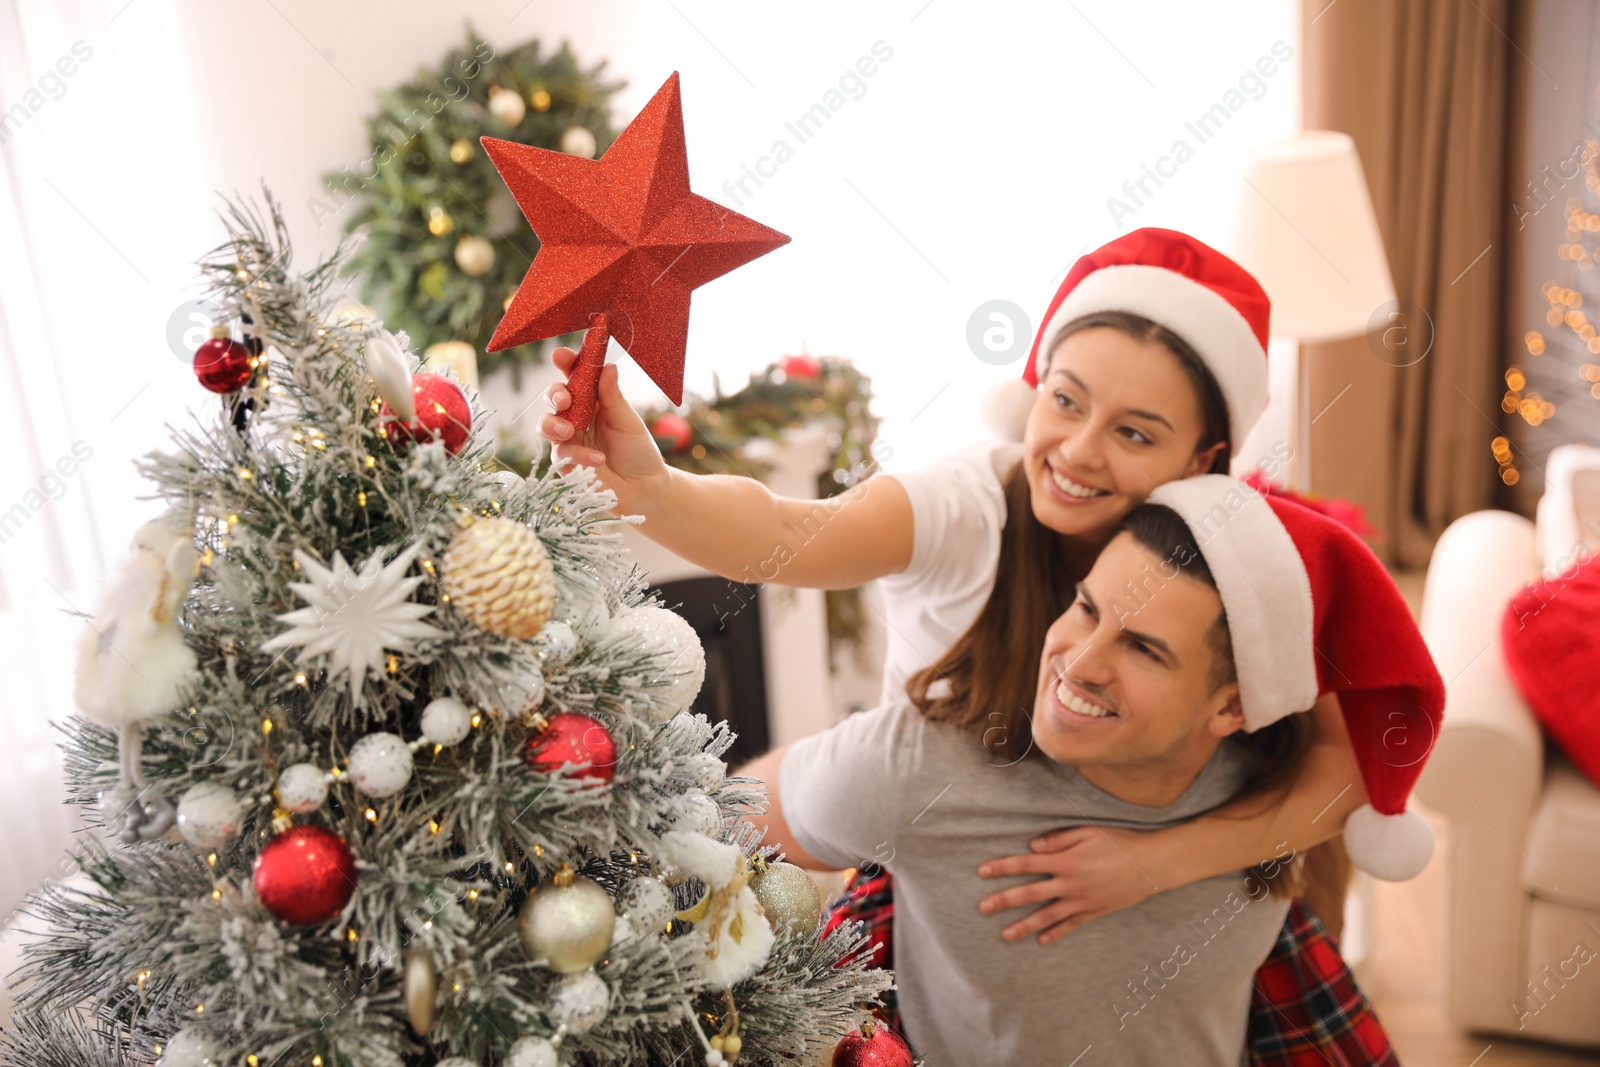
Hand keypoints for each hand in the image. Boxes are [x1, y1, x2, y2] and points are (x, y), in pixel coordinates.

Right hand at [536, 347, 669, 514]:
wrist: (644, 490)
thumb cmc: (638, 451)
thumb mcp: (628, 422)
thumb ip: (614, 397)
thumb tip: (608, 366)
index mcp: (593, 400)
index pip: (576, 376)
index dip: (566, 364)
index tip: (561, 355)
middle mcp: (577, 417)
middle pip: (554, 397)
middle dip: (554, 394)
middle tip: (564, 399)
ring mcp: (569, 440)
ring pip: (546, 424)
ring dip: (553, 424)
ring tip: (570, 430)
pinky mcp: (566, 463)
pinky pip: (561, 454)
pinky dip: (578, 455)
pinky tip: (597, 459)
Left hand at [977, 825, 1161, 944]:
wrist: (1151, 864)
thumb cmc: (1119, 842)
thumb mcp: (1088, 832)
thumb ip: (1058, 839)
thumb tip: (1032, 846)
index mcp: (1065, 861)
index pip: (1026, 864)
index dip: (1002, 867)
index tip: (982, 872)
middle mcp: (1069, 884)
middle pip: (1029, 894)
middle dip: (1003, 901)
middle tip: (982, 908)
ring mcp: (1081, 901)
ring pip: (1047, 916)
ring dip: (1024, 926)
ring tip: (1004, 935)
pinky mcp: (1094, 911)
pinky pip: (1071, 925)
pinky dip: (1056, 933)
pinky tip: (1041, 941)